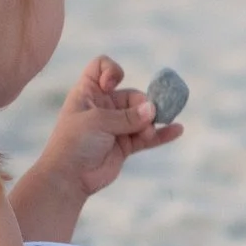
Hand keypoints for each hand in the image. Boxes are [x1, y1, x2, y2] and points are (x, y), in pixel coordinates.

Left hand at [29, 55, 180, 200]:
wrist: (69, 177)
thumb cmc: (74, 143)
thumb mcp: (98, 122)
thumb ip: (127, 116)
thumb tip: (153, 110)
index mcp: (88, 93)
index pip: (101, 68)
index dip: (111, 72)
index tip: (113, 84)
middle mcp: (103, 106)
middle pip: (131, 95)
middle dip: (141, 106)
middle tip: (144, 121)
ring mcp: (115, 126)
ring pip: (141, 116)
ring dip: (150, 122)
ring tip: (149, 133)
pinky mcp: (125, 145)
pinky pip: (147, 137)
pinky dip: (162, 134)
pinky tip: (177, 130)